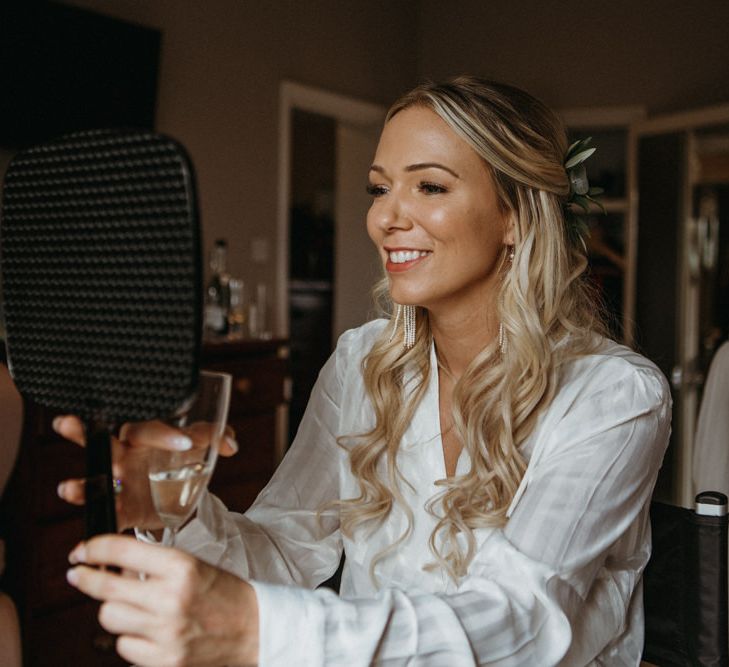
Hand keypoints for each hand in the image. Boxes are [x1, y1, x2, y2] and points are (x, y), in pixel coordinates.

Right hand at [55, 416, 238, 530]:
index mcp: (145, 437)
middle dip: (82, 433)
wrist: (181, 494)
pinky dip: (96, 533)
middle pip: (102, 442)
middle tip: (65, 424)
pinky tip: (82, 544)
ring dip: (82, 486)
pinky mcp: (123, 510)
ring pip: (96, 481)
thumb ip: (216, 436)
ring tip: (68, 489)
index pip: (148, 429)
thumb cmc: (183, 459)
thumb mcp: (200, 446)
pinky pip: (107, 518)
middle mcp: (126, 456)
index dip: (165, 434)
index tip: (186, 443)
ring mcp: (120, 484)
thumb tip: (230, 444)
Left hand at [67, 535, 258, 666]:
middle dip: (86, 578)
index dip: (94, 548)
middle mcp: (170, 599)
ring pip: (109, 618)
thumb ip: (155, 565)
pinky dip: (129, 637)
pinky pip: (124, 647)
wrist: (255, 628)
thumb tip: (112, 565)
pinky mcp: (164, 659)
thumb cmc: (225, 593)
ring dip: (112, 609)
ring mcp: (166, 632)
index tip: (82, 550)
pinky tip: (144, 629)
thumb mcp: (194, 566)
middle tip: (78, 573)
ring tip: (127, 604)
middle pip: (106, 588)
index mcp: (181, 567)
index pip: (122, 552)